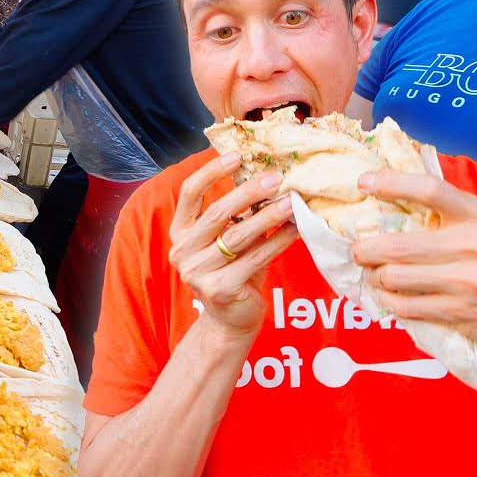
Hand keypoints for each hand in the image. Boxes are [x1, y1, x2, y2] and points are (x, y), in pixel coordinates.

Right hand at [168, 153, 298, 337]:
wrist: (231, 320)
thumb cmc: (233, 271)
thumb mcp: (227, 240)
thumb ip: (235, 215)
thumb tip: (265, 176)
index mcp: (180, 233)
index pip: (188, 194)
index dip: (210, 172)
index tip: (236, 156)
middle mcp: (182, 251)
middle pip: (216, 214)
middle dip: (248, 192)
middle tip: (276, 178)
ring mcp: (197, 272)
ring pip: (237, 237)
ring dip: (268, 217)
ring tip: (291, 202)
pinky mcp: (220, 289)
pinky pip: (255, 259)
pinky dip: (278, 242)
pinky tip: (296, 230)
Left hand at [352, 171, 476, 344]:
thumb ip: (450, 210)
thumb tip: (394, 192)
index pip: (430, 190)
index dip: (392, 183)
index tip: (364, 182)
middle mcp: (473, 247)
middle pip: (396, 245)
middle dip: (364, 249)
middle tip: (357, 250)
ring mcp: (466, 282)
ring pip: (394, 277)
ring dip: (373, 276)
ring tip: (372, 273)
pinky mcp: (459, 312)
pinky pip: (404, 306)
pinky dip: (387, 299)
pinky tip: (388, 294)